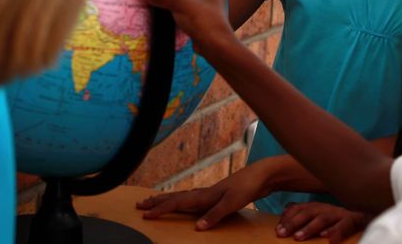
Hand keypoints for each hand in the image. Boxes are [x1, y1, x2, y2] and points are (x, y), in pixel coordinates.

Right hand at [136, 164, 271, 229]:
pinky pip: (191, 198)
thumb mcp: (232, 203)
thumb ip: (215, 215)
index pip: (177, 204)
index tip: (144, 215)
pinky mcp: (217, 195)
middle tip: (139, 205)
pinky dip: (181, 200)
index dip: (160, 210)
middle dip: (157, 202)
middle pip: (175, 197)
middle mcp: (204, 193)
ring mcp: (210, 193)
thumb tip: (197, 228)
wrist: (262, 175)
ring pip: (182, 197)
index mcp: (204, 196)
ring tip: (154, 200)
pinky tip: (184, 202)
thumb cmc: (248, 187)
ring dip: (167, 199)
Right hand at [137, 0, 234, 54]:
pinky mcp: (205, 16)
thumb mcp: (177, 3)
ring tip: (170, 11)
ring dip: (175, 3)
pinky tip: (175, 20)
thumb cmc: (201, 18)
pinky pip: (189, 9)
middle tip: (166, 1)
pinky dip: (181, 12)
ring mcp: (208, 3)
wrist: (216, 45)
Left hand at [276, 202, 366, 242]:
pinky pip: (346, 225)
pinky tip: (328, 239)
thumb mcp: (324, 216)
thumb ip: (308, 213)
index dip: (288, 217)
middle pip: (309, 212)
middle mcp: (330, 208)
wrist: (373, 212)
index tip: (277, 229)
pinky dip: (337, 231)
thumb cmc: (344, 219)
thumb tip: (288, 207)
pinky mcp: (357, 219)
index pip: (300, 208)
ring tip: (298, 237)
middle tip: (281, 233)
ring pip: (324, 218)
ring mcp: (343, 213)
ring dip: (310, 227)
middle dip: (293, 222)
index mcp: (321, 207)